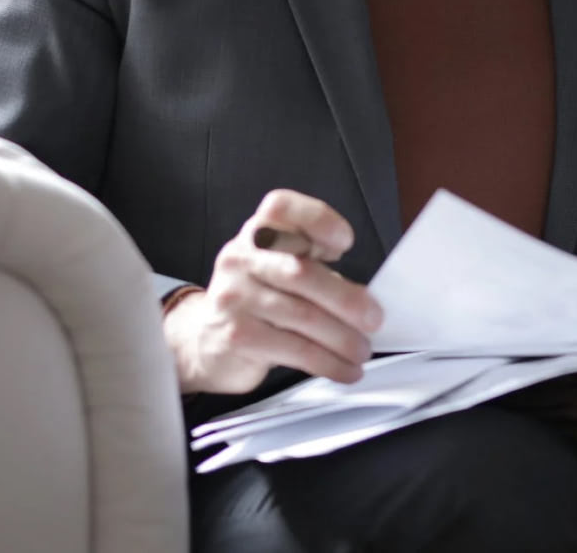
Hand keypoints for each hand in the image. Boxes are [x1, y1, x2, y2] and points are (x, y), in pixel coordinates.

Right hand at [163, 189, 383, 395]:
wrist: (201, 337)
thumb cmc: (257, 296)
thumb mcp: (279, 266)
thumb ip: (314, 267)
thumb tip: (365, 297)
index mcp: (258, 232)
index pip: (281, 207)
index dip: (316, 219)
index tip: (345, 242)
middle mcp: (241, 258)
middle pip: (300, 272)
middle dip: (345, 299)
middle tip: (374, 318)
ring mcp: (234, 297)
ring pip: (301, 316)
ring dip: (342, 338)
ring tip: (362, 349)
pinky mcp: (236, 336)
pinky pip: (293, 349)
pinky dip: (326, 362)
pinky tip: (344, 369)